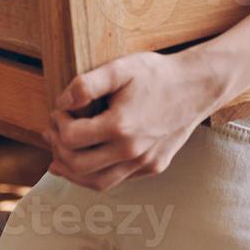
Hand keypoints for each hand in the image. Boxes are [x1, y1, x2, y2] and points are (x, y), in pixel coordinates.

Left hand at [42, 50, 222, 192]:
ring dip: (72, 171)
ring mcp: (143, 163)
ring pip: (97, 182)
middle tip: (52, 132)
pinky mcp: (153, 167)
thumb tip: (63, 103)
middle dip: (58, 148)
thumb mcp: (121, 68)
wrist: (198, 86)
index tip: (58, 111)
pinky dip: (96, 175)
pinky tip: (89, 161)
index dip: (57, 124)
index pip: (71, 138)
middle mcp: (131, 151)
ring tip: (59, 157)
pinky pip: (117, 180)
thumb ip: (88, 84)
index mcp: (120, 127)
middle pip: (78, 165)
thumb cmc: (158, 74)